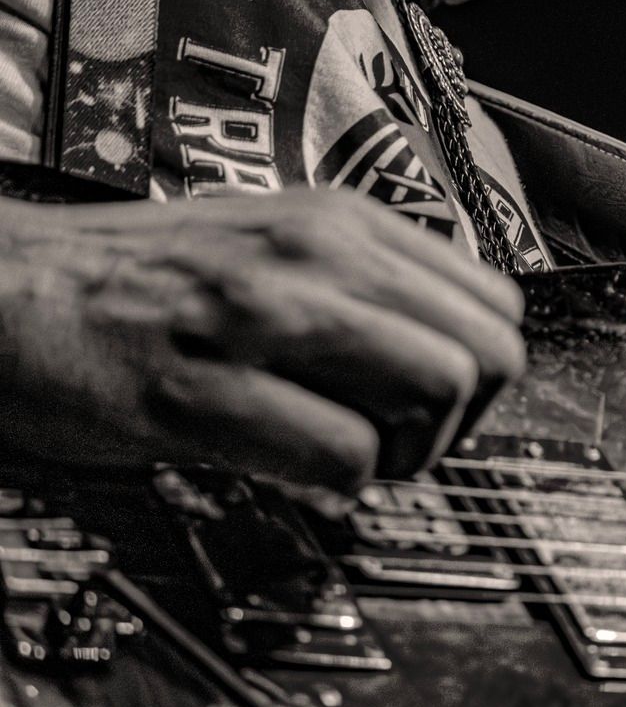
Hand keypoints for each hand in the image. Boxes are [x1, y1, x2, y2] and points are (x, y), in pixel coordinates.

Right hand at [0, 188, 524, 502]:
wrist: (4, 289)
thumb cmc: (129, 280)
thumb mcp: (263, 245)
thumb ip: (354, 282)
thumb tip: (443, 348)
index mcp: (336, 221)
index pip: (495, 300)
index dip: (480, 370)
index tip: (431, 401)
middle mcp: (313, 255)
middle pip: (487, 352)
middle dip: (463, 422)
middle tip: (399, 442)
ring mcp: (259, 319)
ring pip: (437, 391)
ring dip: (409, 453)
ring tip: (349, 456)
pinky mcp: (203, 392)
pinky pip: (345, 456)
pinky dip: (339, 485)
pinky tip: (290, 469)